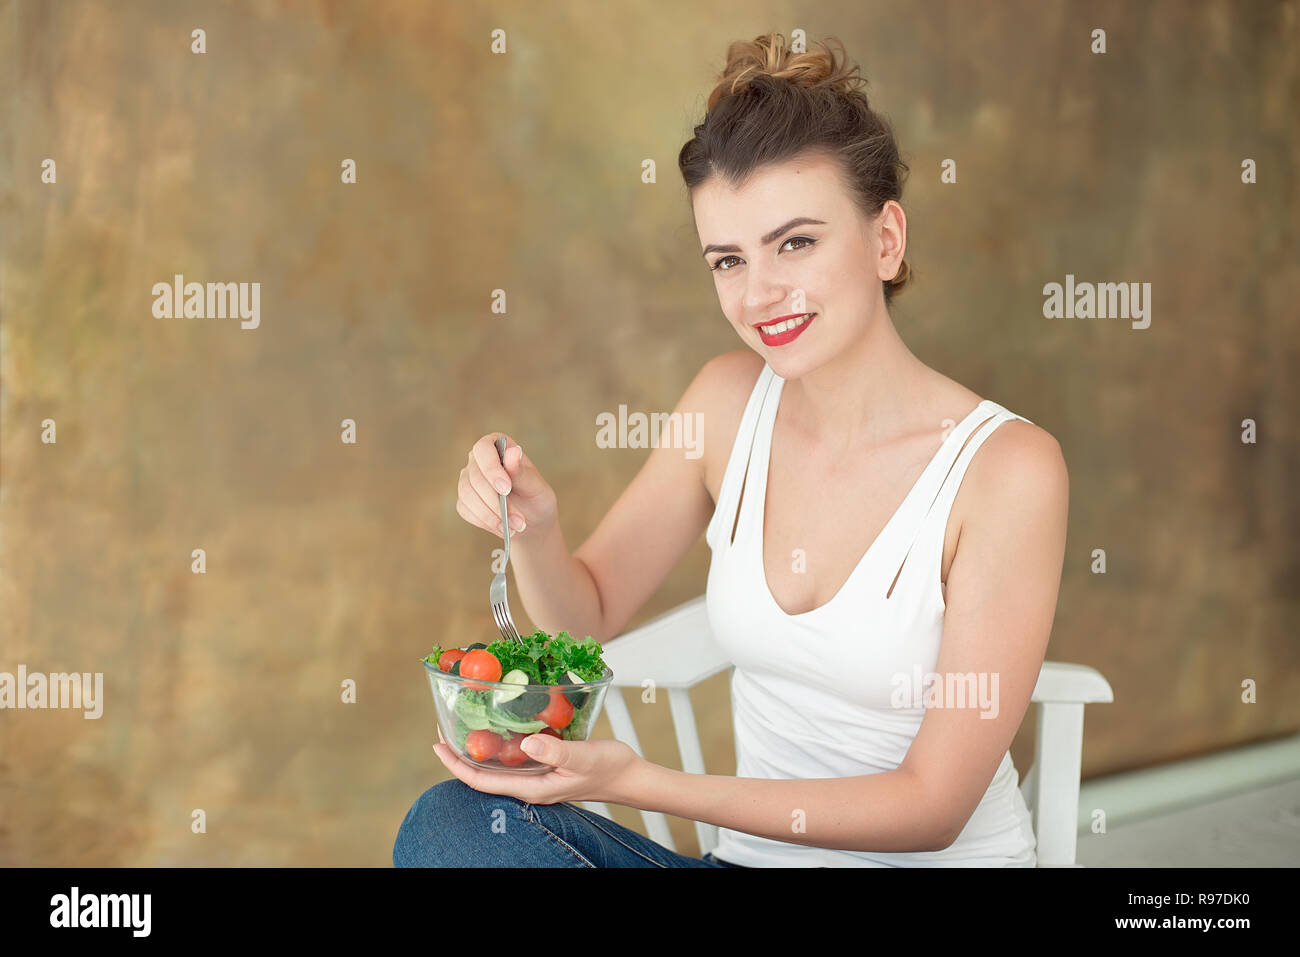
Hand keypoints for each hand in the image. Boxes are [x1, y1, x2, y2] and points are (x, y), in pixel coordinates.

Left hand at [433, 728, 642, 805]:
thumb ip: (555, 750)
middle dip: (460, 756)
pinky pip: (514, 758)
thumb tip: (527, 743)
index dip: (456, 765)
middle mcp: (530, 785)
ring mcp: (537, 777)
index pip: (483, 782)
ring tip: (463, 727)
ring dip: (478, 750)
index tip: (439, 746)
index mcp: (533, 788)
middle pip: (484, 776)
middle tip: (443, 730)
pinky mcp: (545, 766)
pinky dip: (499, 744)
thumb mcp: (582, 756)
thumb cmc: (608, 768)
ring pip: (497, 767)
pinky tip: (499, 727)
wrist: (628, 775)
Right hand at [457, 433, 557, 538]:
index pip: (483, 449)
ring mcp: (468, 480)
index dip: (491, 468)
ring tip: (514, 528)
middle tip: (517, 519)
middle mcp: (478, 461)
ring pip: (467, 495)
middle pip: (474, 477)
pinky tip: (502, 529)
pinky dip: (485, 522)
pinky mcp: (464, 501)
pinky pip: (466, 510)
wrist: (531, 521)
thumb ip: (522, 471)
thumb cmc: (535, 497)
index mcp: (497, 446)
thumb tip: (513, 452)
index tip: (506, 488)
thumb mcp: (536, 486)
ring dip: (491, 515)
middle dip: (496, 501)